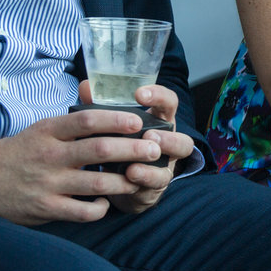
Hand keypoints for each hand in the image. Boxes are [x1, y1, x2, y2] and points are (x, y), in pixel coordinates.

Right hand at [0, 106, 162, 225]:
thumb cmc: (19, 151)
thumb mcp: (41, 128)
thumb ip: (72, 122)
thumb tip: (108, 110)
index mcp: (50, 131)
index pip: (88, 120)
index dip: (117, 119)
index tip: (138, 121)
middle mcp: (51, 155)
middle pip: (100, 150)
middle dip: (133, 150)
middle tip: (153, 149)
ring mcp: (49, 183)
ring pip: (97, 182)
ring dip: (124, 181)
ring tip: (138, 177)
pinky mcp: (46, 208)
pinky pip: (82, 211)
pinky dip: (99, 207)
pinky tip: (105, 202)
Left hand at [98, 83, 193, 215]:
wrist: (117, 181)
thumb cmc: (118, 144)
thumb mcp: (111, 126)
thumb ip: (99, 107)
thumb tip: (86, 86)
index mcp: (158, 122)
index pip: (168, 103)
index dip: (158, 96)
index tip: (139, 93)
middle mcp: (168, 143)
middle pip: (183, 139)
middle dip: (167, 137)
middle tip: (148, 134)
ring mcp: (166, 165)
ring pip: (175, 163)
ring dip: (160, 159)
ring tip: (140, 158)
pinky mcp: (156, 184)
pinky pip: (157, 182)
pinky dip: (144, 177)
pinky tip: (130, 173)